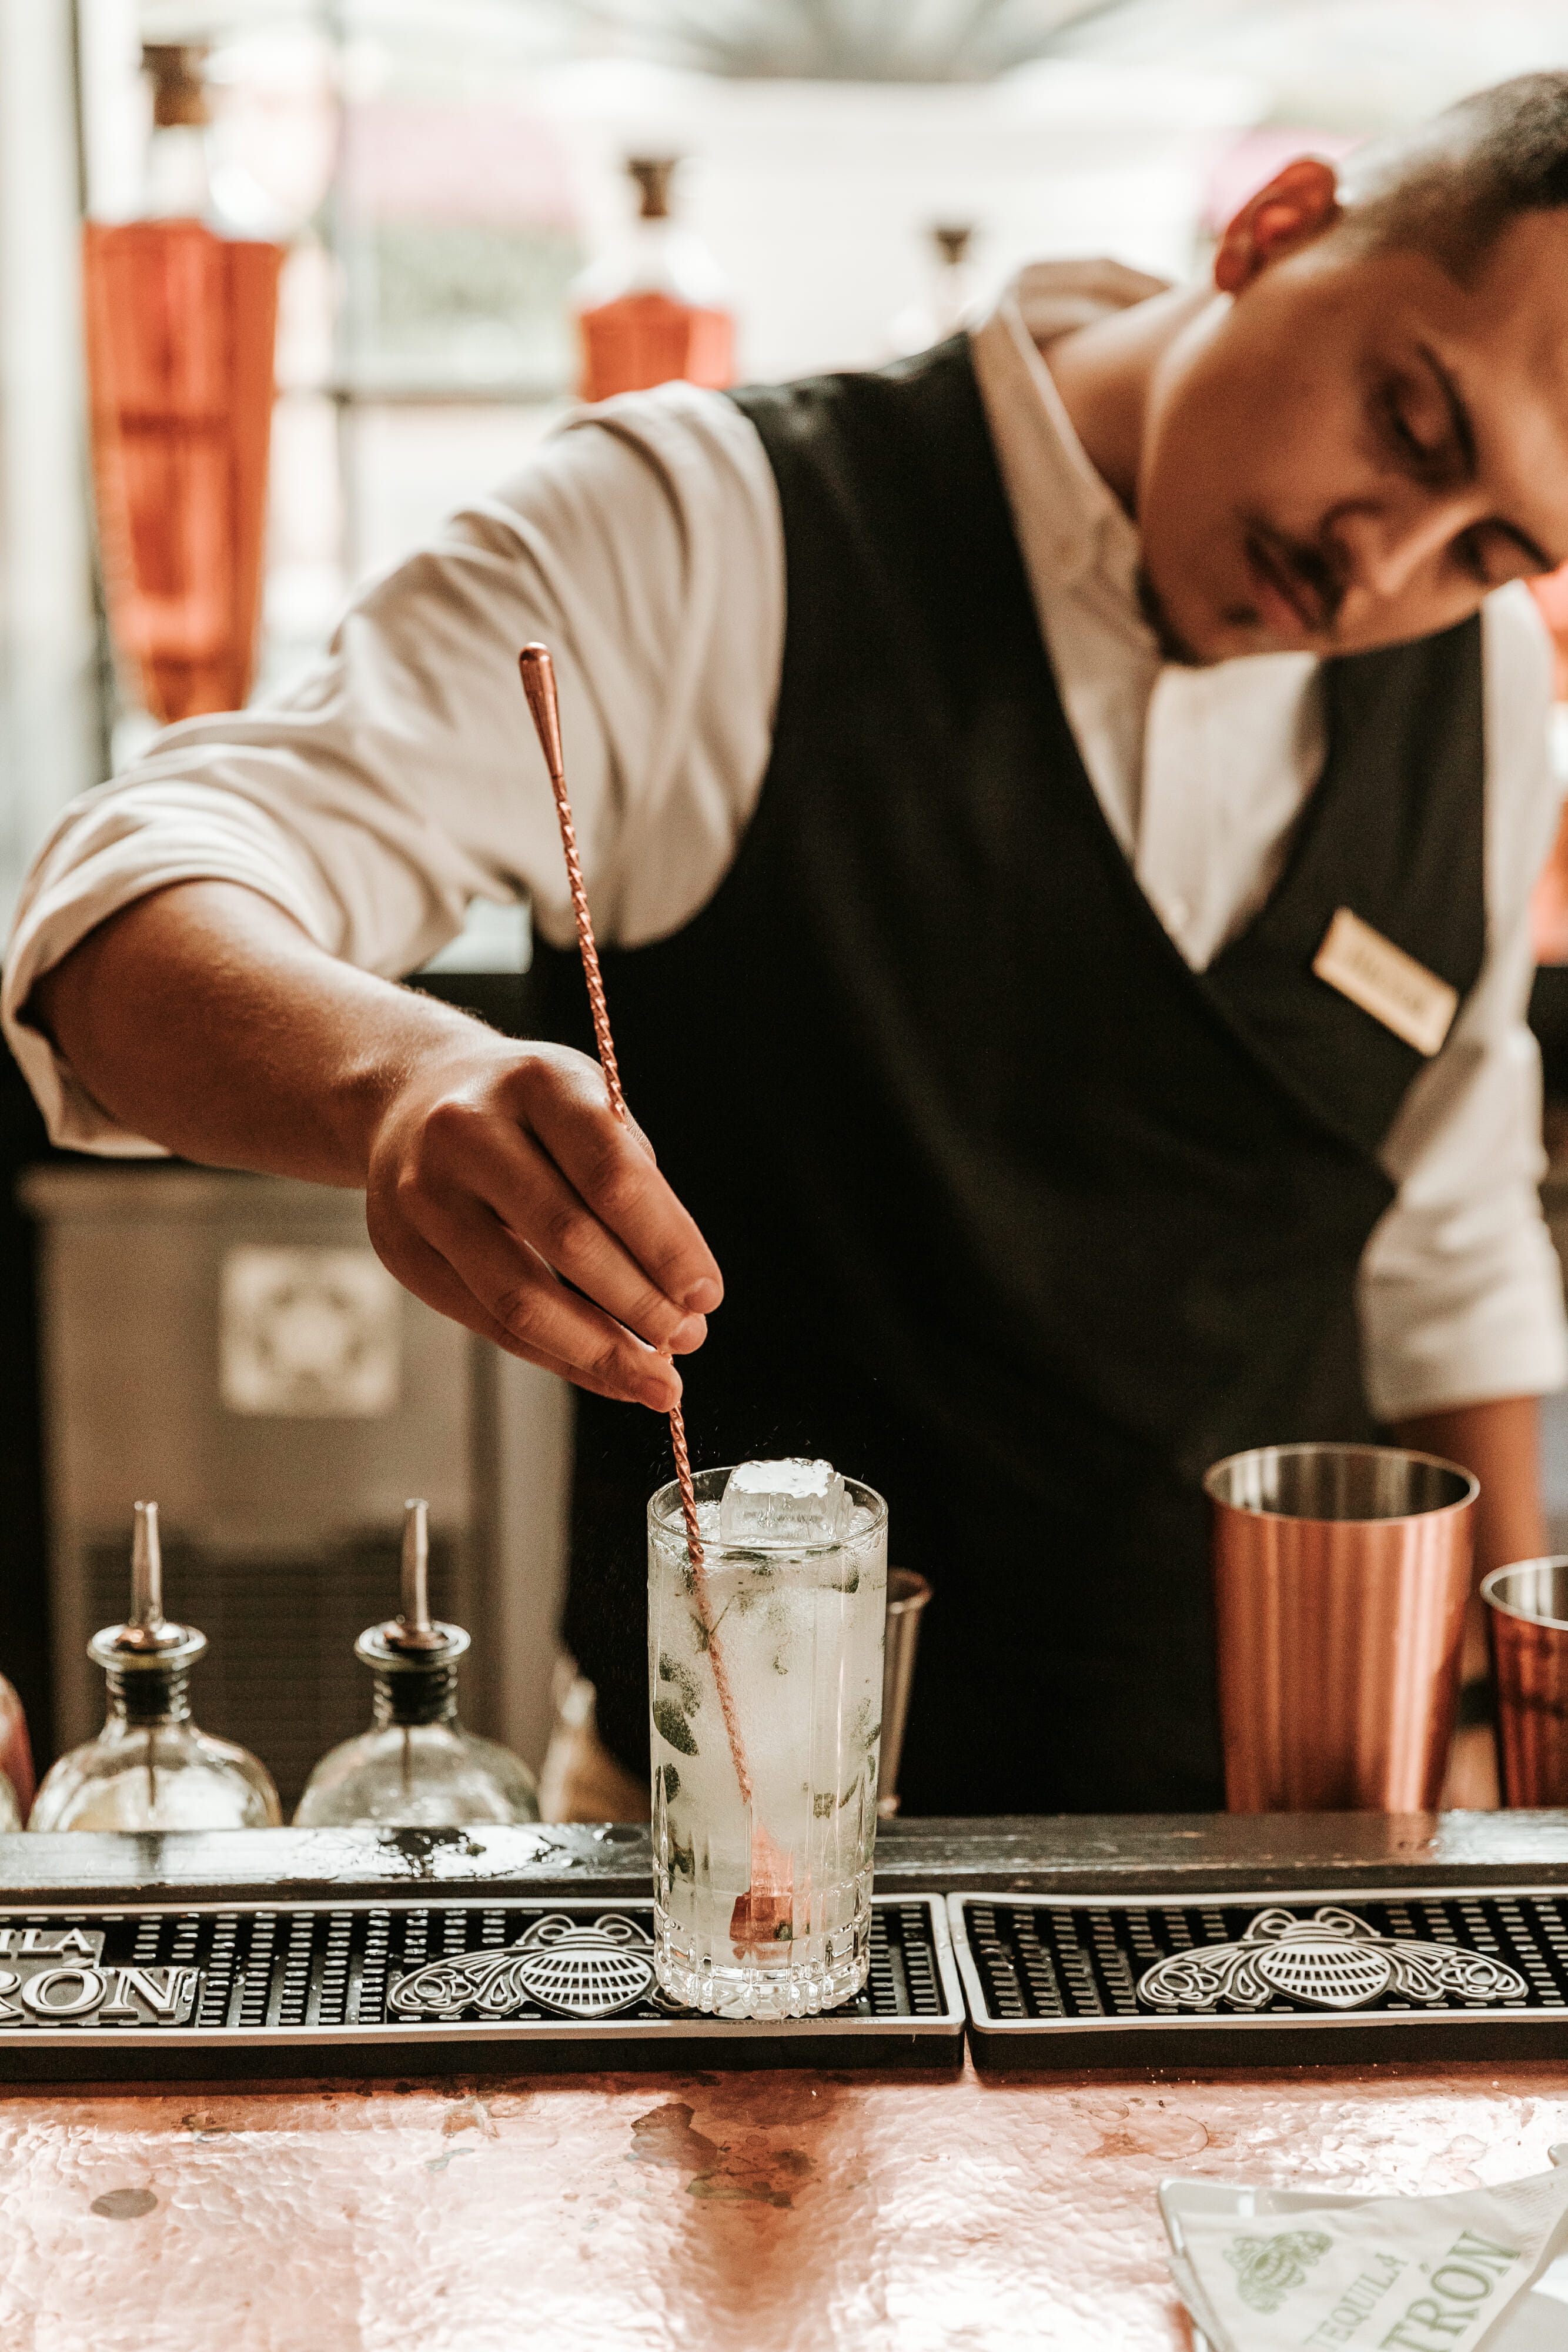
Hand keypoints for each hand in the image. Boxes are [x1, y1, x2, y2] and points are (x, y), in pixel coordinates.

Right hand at [365, 1034, 721, 1409]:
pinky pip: (489, 1323)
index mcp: (536, 1082)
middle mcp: (468, 1132)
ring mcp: (424, 1194)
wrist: (409, 1099)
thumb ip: (634, 1185)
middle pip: (567, 1238)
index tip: (707, 1295)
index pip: (612, 1176)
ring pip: (520, 1296)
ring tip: (656, 1381)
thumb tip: (683, 1296)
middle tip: (689, 1339)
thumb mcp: (587, 1108)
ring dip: (600, 1350)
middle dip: (640, 1302)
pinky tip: (603, 1372)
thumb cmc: (526, 1114)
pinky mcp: (402, 1251)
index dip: (667, 1245)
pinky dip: (556, 1356)